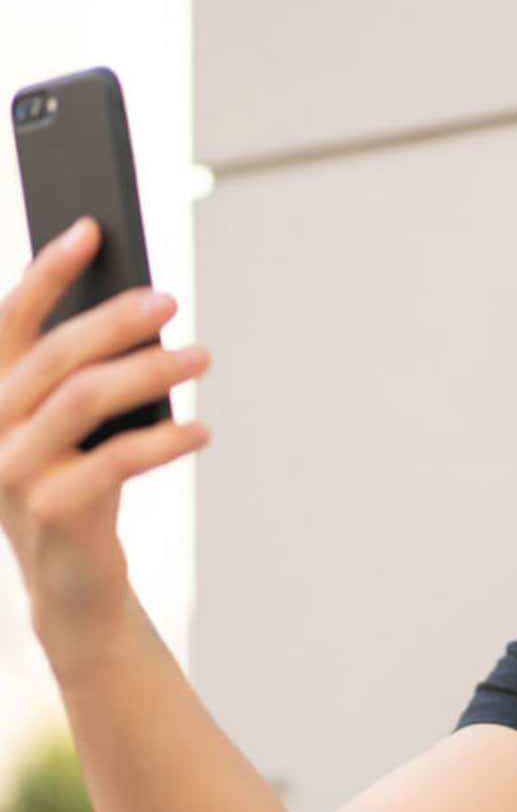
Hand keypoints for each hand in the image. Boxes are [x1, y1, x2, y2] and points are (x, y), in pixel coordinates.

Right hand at [0, 216, 210, 670]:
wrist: (73, 581)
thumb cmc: (81, 487)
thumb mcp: (77, 429)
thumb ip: (88, 377)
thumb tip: (146, 315)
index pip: (11, 320)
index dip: (48, 271)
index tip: (91, 230)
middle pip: (55, 354)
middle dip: (116, 319)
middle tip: (171, 301)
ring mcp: (12, 470)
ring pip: (83, 399)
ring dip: (150, 371)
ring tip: (202, 357)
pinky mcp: (49, 509)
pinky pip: (115, 460)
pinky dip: (165, 441)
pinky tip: (201, 430)